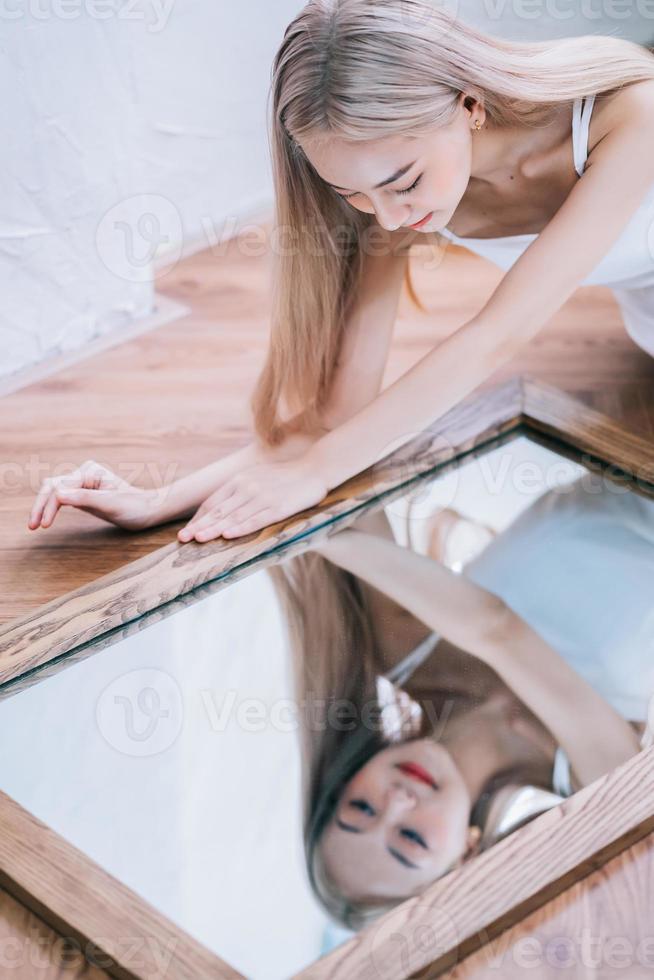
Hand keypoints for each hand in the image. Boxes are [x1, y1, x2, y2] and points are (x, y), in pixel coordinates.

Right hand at [28, 459, 160, 531]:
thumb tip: (57, 495)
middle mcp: (84, 473)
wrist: (149, 510)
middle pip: (52, 487)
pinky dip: (51, 507)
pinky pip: (61, 498)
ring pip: (53, 491)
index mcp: (90, 472)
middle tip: (32, 526)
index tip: (43, 525)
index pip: (61, 488)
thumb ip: (85, 499)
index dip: (49, 506)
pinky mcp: (83, 493)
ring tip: (34, 524)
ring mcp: (82, 482)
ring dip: (43, 506)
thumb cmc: (135, 507)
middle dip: (41, 506)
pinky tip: (45, 518)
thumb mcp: (112, 505)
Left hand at [177, 454, 328, 541]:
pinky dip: (241, 528)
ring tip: (199, 539)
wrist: (314, 469)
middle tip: (183, 539)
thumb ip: (240, 490)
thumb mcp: (257, 477)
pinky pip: (256, 519)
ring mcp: (263, 497)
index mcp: (239, 480)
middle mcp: (247, 487)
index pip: (212, 503)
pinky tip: (229, 535)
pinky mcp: (278, 507)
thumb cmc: (285, 477)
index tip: (186, 532)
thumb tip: (223, 509)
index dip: (198, 519)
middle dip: (200, 526)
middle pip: (219, 511)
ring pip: (234, 517)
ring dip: (215, 529)